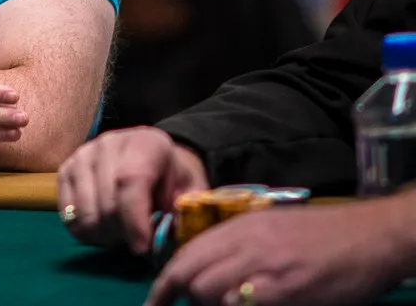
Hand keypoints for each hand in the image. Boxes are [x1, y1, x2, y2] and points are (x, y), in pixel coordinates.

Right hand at [57, 126, 207, 253]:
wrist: (147, 158)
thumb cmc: (169, 179)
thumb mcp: (190, 191)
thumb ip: (185, 211)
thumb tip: (169, 234)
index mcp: (145, 143)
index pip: (131, 180)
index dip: (134, 219)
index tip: (142, 247)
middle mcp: (108, 143)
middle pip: (107, 202)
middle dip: (123, 234)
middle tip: (137, 242)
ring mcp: (82, 155)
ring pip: (85, 213)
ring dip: (104, 236)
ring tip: (122, 235)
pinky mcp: (65, 170)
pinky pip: (67, 215)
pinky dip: (85, 232)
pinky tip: (103, 229)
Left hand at [144, 198, 411, 305]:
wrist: (369, 236)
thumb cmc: (321, 235)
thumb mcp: (270, 227)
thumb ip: (236, 244)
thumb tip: (203, 267)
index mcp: (239, 226)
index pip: (185, 255)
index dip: (165, 283)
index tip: (155, 301)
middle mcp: (245, 242)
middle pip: (190, 274)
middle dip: (186, 296)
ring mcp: (264, 265)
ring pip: (208, 291)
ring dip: (209, 305)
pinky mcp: (286, 288)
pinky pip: (240, 303)